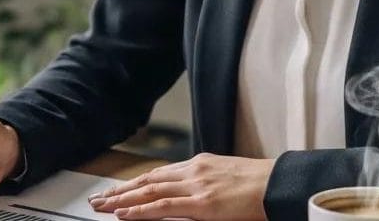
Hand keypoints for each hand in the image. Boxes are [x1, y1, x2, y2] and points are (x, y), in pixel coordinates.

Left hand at [89, 153, 274, 219]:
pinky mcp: (202, 204)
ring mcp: (196, 187)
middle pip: (147, 180)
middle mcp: (193, 171)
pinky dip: (140, 210)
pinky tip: (123, 213)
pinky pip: (163, 207)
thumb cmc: (260, 185)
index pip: (158, 174)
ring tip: (101, 207)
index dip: (135, 183)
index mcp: (199, 165)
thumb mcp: (227, 177)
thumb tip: (191, 195)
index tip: (118, 190)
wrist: (280, 184)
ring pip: (148, 192)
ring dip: (121, 200)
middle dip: (120, 190)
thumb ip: (205, 184)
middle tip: (98, 199)